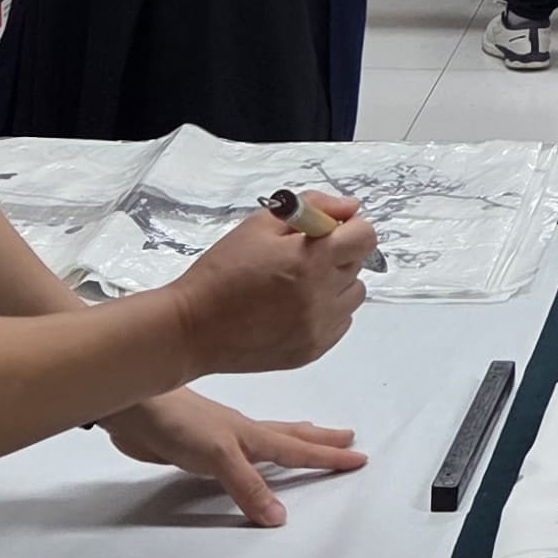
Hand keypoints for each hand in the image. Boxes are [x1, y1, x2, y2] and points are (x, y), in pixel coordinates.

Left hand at [102, 386, 364, 525]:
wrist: (133, 408)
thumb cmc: (176, 421)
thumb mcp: (218, 456)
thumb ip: (247, 486)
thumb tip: (278, 517)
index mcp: (251, 435)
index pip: (298, 449)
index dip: (328, 456)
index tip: (358, 457)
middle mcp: (241, 435)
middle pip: (290, 438)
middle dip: (320, 441)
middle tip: (348, 438)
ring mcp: (220, 440)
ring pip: (266, 441)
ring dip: (292, 440)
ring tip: (311, 435)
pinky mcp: (198, 449)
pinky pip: (238, 458)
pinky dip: (254, 456)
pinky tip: (248, 456)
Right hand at [162, 194, 375, 376]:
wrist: (193, 328)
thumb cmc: (221, 272)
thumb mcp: (259, 225)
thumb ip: (312, 206)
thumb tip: (350, 207)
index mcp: (310, 260)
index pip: (365, 236)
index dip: (351, 227)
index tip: (331, 229)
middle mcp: (321, 296)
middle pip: (357, 264)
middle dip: (337, 253)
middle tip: (301, 257)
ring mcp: (319, 327)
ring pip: (353, 295)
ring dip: (335, 284)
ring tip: (297, 284)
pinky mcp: (312, 350)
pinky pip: (340, 322)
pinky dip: (326, 311)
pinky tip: (294, 307)